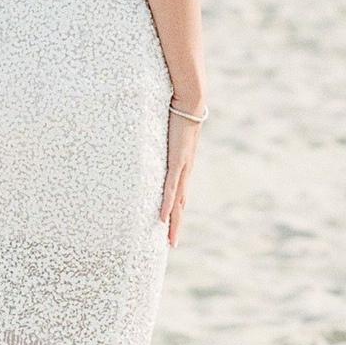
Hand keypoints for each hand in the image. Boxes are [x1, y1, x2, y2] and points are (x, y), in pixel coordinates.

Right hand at [160, 109, 199, 246]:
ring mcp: (182, 168)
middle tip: (171, 244)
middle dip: (176, 226)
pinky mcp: (177, 161)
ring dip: (174, 223)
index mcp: (183, 165)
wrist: (190, 100)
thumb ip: (162, 138)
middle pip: (181, 205)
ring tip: (170, 240)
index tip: (170, 227)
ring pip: (178, 202)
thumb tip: (155, 136)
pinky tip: (162, 219)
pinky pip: (170, 188)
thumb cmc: (178, 110)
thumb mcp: (168, 130)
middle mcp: (184, 171)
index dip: (176, 212)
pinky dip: (167, 205)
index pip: (179, 195)